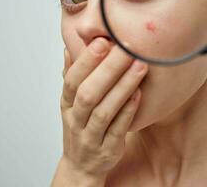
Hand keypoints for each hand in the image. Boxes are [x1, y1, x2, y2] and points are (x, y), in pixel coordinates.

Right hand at [60, 37, 147, 180]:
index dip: (86, 61)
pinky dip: (128, 111)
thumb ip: (71, 77)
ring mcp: (90, 136)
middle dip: (108, 69)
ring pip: (103, 111)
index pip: (72, 80)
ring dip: (122, 87)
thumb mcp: (70, 104)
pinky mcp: (107, 149)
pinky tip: (139, 93)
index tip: (103, 41)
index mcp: (66, 104)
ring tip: (140, 66)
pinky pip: (117, 130)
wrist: (81, 165)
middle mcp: (75, 120)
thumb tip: (69, 49)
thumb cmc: (80, 126)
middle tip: (127, 48)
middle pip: (88, 93)